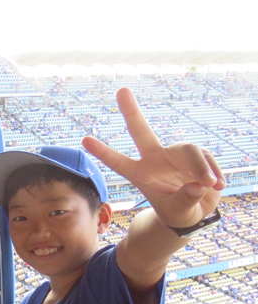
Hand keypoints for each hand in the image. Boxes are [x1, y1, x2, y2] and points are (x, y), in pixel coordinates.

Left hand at [82, 88, 223, 228]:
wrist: (196, 212)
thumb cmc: (178, 213)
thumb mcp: (179, 213)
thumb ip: (185, 200)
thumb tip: (198, 184)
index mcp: (140, 174)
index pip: (119, 162)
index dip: (104, 152)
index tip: (84, 139)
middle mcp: (155, 159)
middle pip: (141, 131)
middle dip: (131, 111)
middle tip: (121, 90)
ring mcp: (176, 155)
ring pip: (190, 151)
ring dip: (202, 169)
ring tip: (211, 185)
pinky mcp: (197, 155)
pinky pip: (207, 160)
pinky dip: (215, 173)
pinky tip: (219, 186)